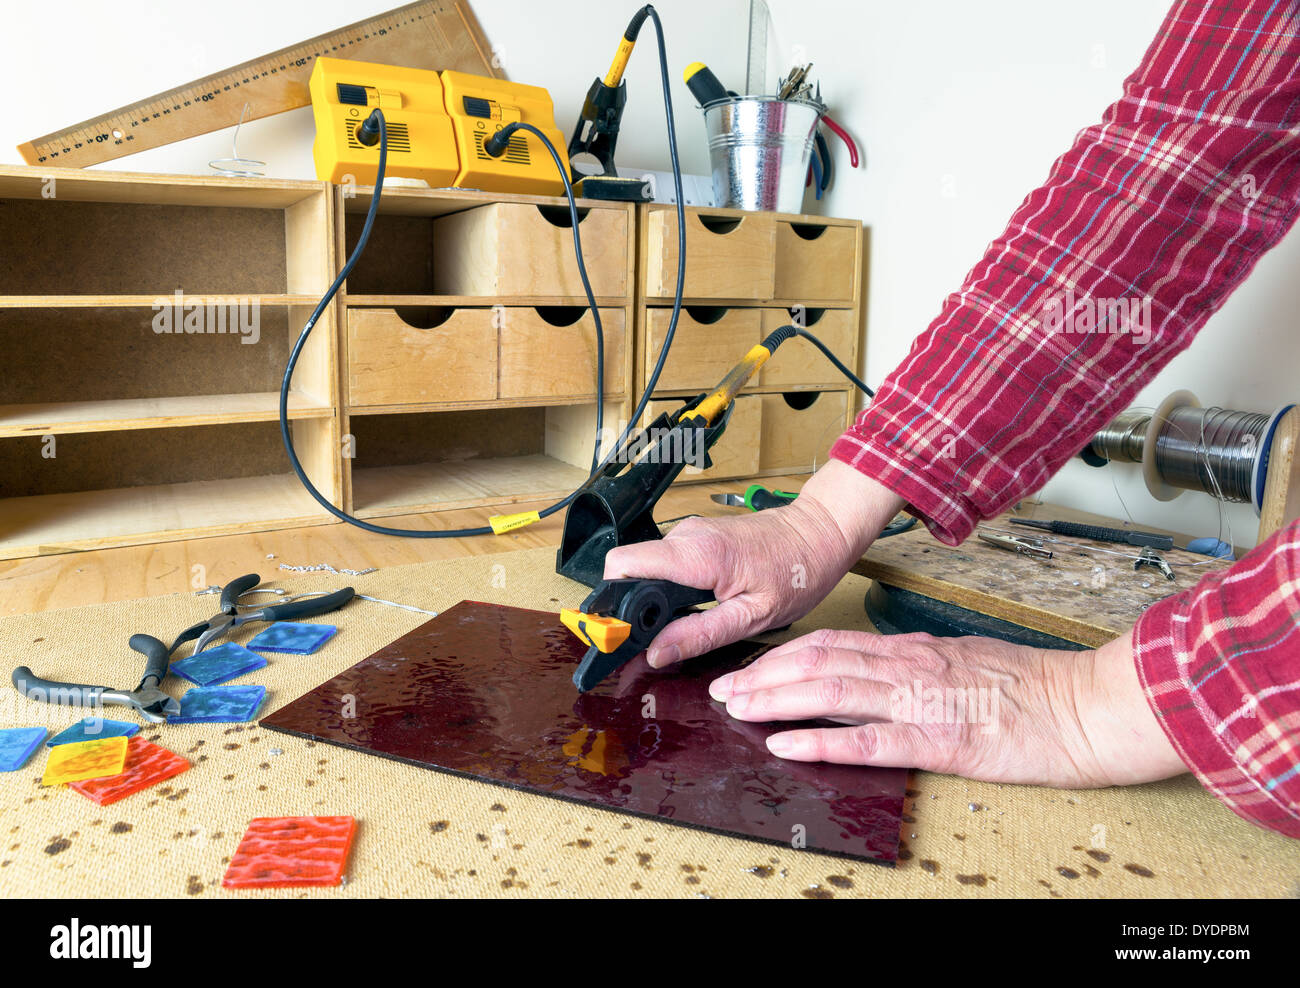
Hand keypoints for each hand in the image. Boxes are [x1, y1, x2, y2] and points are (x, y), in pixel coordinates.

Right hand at [603, 460, 905, 667]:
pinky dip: (668, 587)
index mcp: (696, 555)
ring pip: (646, 568)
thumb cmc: (796, 572)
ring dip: (653, 599)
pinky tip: (697, 604)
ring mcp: (688, 533)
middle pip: (630, 572)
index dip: (612, 601)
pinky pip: (665, 563)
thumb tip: (656, 654)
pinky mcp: (695, 536)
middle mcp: (685, 537)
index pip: (622, 565)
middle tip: (660, 638)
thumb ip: (700, 635)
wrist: (819, 533)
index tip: (620, 632)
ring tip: (684, 622)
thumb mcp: (751, 617)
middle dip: (635, 607)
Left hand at [708, 626, 1187, 787]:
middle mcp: (908, 667)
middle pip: (818, 663)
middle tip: (723, 689)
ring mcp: (920, 701)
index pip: (831, 644)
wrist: (1085, 705)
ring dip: (776, 701)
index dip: (781, 655)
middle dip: (763, 676)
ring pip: (831, 691)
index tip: (748, 667)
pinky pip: (867, 740)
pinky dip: (821, 740)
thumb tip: (875, 670)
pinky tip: (787, 744)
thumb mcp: (964, 662)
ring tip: (737, 709)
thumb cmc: (1032, 688)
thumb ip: (917, 664)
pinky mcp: (938, 740)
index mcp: (914, 650)